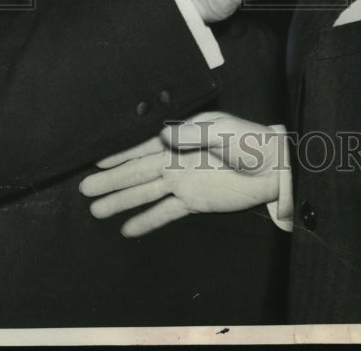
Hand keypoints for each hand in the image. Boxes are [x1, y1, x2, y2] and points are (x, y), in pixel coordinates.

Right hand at [80, 112, 284, 237]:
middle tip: (85, 190)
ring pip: (146, 192)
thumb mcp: (222, 131)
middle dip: (112, 180)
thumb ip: (192, 134)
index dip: (121, 155)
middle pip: (138, 171)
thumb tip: (161, 133)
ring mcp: (183, 181)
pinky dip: (147, 220)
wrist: (275, 168)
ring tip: (97, 210)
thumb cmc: (250, 142)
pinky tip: (127, 229)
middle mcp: (177, 158)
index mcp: (182, 137)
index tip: (97, 162)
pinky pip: (165, 211)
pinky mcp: (193, 201)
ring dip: (123, 201)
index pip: (145, 146)